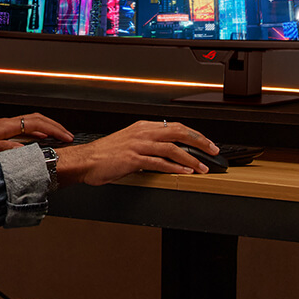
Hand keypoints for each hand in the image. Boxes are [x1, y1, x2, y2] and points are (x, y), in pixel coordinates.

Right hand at [0, 113, 71, 156]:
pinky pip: (2, 145)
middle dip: (54, 126)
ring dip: (43, 130)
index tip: (65, 134)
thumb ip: (7, 144)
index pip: (33, 120)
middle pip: (34, 119)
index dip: (51, 125)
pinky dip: (16, 147)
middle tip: (69, 136)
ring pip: (22, 126)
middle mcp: (1, 125)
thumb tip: (26, 149)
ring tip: (58, 138)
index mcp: (3, 125)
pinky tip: (27, 152)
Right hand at [55, 121, 219, 185]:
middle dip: (200, 141)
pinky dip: (175, 167)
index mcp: (143, 127)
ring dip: (191, 158)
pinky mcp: (133, 159)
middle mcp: (143, 133)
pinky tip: (184, 172)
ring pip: (172, 148)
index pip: (176, 126)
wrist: (85, 160)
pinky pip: (159, 163)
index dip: (195, 134)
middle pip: (179, 132)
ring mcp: (138, 145)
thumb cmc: (104, 155)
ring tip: (203, 166)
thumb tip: (165, 153)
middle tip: (213, 150)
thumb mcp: (129, 143)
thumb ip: (147, 145)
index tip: (206, 142)